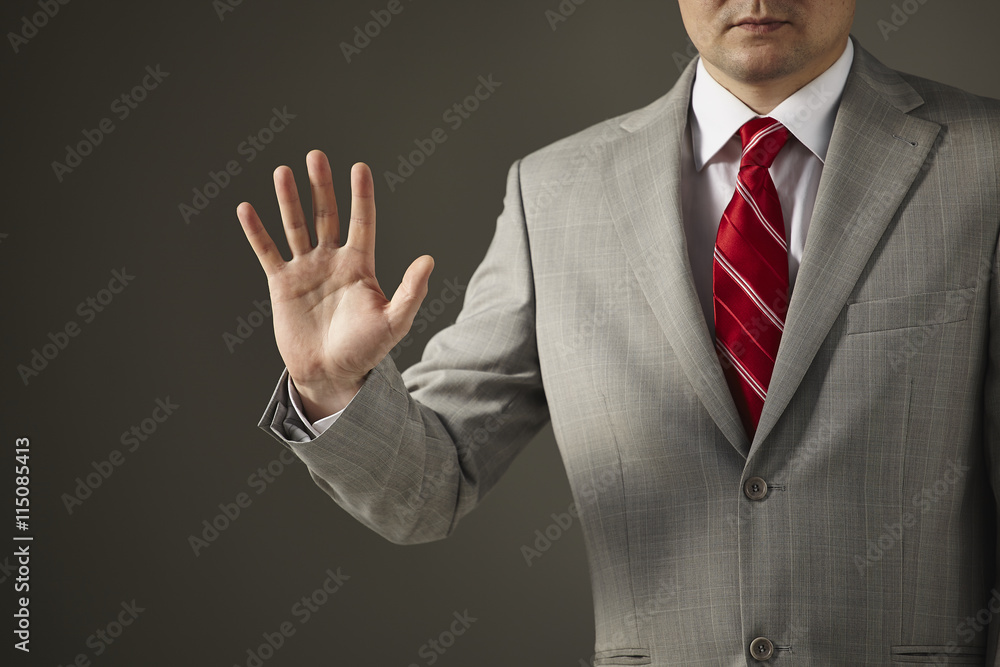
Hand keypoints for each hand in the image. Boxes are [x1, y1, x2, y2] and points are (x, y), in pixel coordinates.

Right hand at [237, 150, 433, 420]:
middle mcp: (332, 262)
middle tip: (316, 156)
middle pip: (326, 215)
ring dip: (289, 200)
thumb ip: (411, 291)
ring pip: (296, 226)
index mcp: (360, 266)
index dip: (361, 196)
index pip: (361, 222)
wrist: (331, 374)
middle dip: (321, 186)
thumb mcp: (394, 323)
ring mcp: (307, 271)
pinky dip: (257, 232)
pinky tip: (247, 208)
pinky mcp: (283, 285)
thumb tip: (428, 260)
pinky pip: (268, 252)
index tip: (360, 167)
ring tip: (283, 172)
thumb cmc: (366, 351)